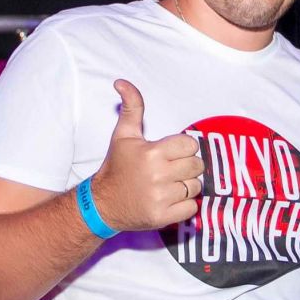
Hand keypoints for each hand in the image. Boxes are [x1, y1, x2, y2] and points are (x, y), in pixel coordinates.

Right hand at [89, 79, 203, 231]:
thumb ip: (132, 107)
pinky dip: (184, 205)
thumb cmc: (117, 167)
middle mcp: (157, 175)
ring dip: (186, 185)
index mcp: (151, 153)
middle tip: (170, 169)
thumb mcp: (123, 135)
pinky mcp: (163, 217)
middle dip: (186, 166)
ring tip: (169, 184)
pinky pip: (191, 208)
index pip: (191, 144)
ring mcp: (161, 198)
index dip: (183, 148)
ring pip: (196, 186)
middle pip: (197, 165)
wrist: (102, 204)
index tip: (171, 152)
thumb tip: (122, 82)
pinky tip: (169, 199)